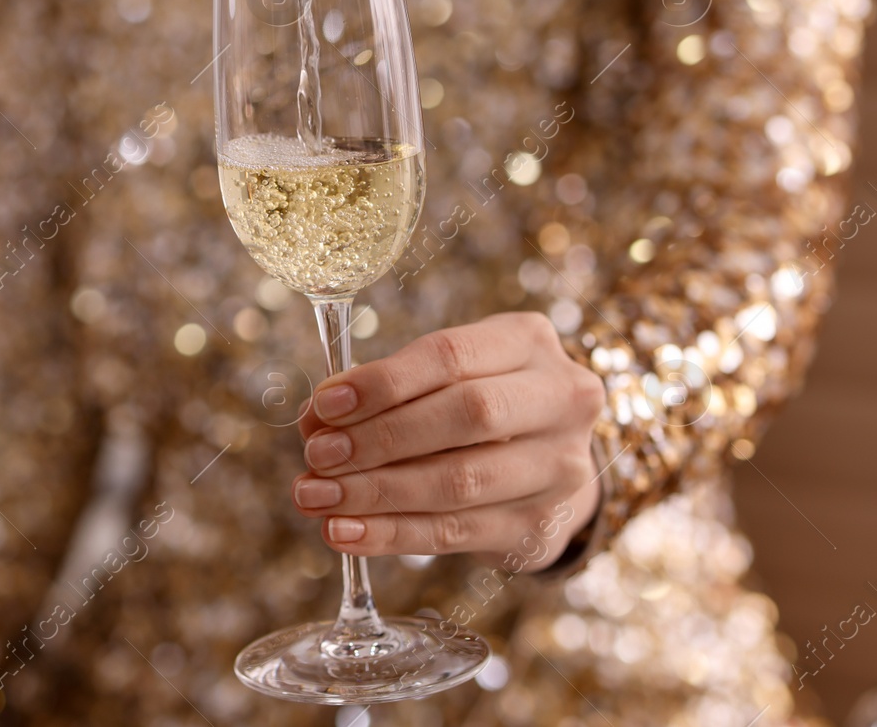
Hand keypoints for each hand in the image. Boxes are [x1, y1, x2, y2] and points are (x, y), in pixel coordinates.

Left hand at [293, 312, 603, 569]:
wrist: (544, 464)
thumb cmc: (473, 404)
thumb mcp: (439, 377)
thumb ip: (381, 391)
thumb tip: (315, 419)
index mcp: (526, 341)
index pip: (450, 355)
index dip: (383, 381)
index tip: (325, 404)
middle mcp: (560, 399)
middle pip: (467, 415)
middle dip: (381, 437)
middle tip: (319, 455)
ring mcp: (558, 467)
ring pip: (460, 481)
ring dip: (376, 493)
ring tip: (317, 497)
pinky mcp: (540, 526)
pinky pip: (455, 532)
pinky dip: (391, 534)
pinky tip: (345, 532)